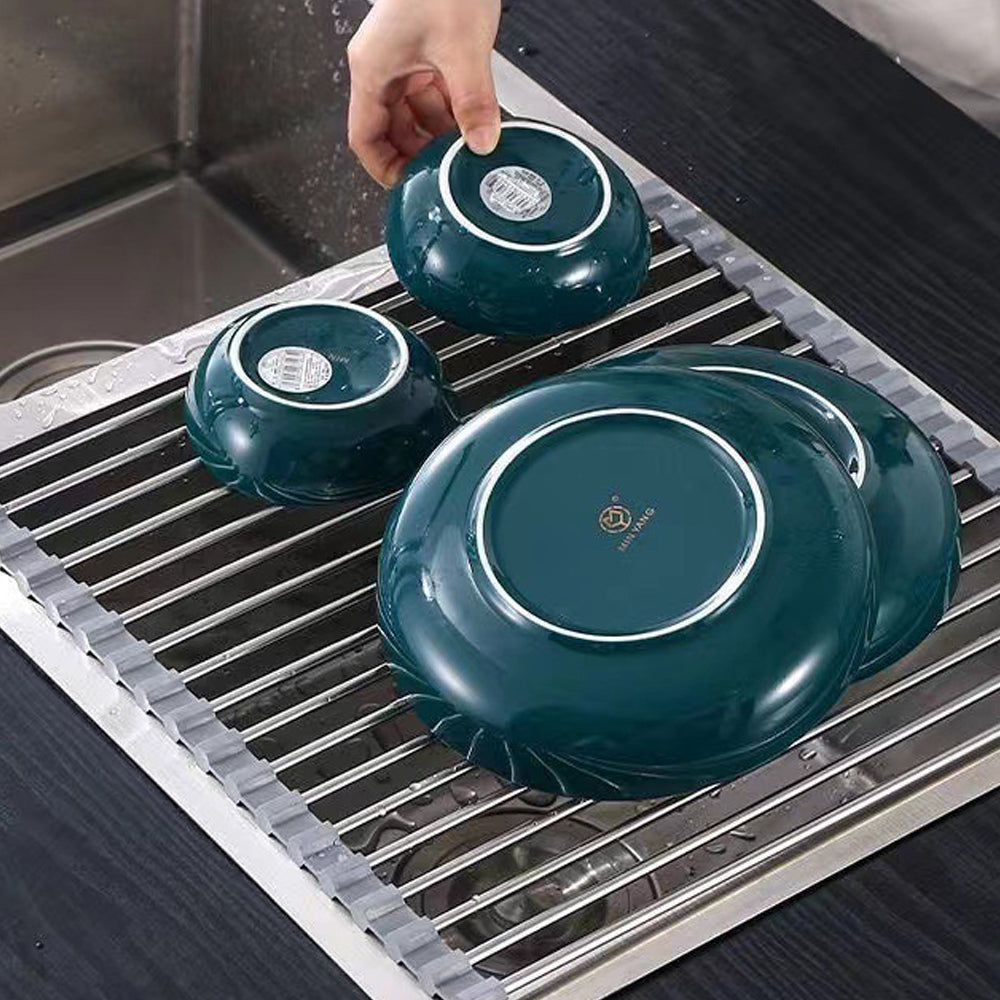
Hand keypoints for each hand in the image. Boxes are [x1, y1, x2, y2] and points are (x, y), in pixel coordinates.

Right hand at [348, 0, 501, 186]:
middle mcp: (384, 68)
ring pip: (417, 116)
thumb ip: (473, 102)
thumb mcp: (461, 49)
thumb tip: (481, 143)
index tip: (408, 188)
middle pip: (392, 131)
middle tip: (447, 174)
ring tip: (467, 152)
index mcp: (373, 70)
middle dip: (420, 155)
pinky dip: (454, 114)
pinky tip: (476, 124)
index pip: (364, 139)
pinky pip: (435, 96)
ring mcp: (405, 61)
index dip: (384, 169)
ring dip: (441, 136)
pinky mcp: (427, 53)